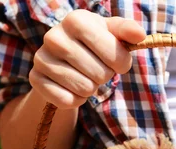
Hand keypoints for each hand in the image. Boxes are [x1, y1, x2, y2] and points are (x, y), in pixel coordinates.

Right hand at [30, 10, 145, 108]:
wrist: (64, 60)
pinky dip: (76, 100)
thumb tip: (140, 34)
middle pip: (100, 74)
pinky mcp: (35, 79)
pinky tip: (72, 88)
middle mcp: (54, 36)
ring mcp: (41, 58)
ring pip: (84, 89)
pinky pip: (67, 101)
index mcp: (76, 20)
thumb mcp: (112, 34)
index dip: (121, 63)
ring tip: (85, 77)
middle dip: (104, 76)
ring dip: (91, 89)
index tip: (118, 62)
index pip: (113, 53)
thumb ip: (127, 32)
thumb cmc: (94, 45)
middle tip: (97, 69)